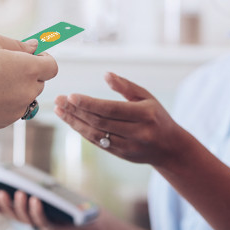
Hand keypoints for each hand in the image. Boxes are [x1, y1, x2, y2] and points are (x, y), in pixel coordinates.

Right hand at [0, 32, 57, 130]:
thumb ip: (18, 45)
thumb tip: (34, 48)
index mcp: (29, 69)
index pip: (52, 67)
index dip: (44, 59)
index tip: (31, 56)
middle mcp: (27, 92)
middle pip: (39, 82)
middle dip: (28, 74)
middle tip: (3, 66)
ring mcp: (16, 110)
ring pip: (25, 98)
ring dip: (16, 89)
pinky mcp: (4, 123)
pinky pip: (12, 110)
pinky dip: (4, 103)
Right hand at [0, 190, 97, 229]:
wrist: (91, 219)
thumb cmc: (71, 204)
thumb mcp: (53, 194)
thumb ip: (40, 188)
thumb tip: (27, 175)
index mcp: (30, 213)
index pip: (9, 211)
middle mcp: (33, 221)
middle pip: (14, 215)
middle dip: (4, 205)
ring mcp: (42, 226)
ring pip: (26, 219)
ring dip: (20, 206)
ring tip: (18, 193)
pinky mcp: (54, 229)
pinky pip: (42, 220)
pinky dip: (37, 210)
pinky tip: (35, 199)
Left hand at [54, 72, 191, 167]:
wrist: (170, 148)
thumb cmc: (157, 116)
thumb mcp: (147, 97)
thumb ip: (126, 86)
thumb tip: (106, 75)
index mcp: (145, 114)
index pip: (111, 109)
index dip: (89, 103)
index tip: (71, 96)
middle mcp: (137, 132)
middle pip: (100, 122)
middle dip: (76, 111)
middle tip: (59, 100)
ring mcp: (129, 146)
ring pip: (96, 134)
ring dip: (74, 122)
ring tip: (60, 110)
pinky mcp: (122, 155)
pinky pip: (98, 143)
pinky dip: (83, 131)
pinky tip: (71, 121)